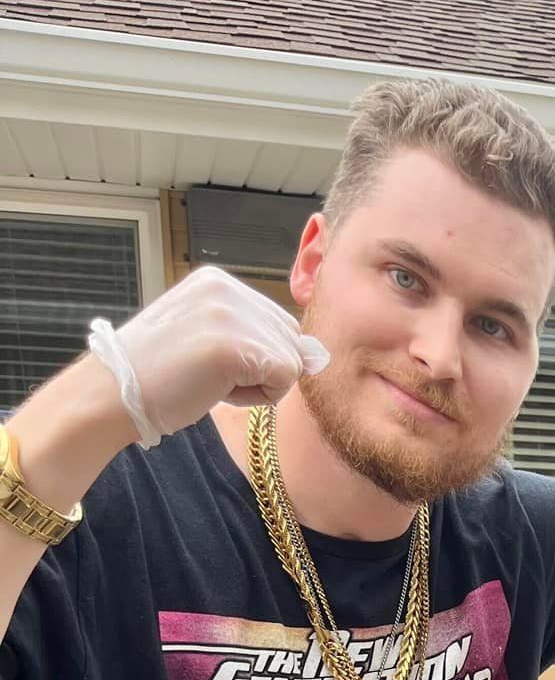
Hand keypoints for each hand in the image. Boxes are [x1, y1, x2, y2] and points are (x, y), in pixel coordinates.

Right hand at [94, 266, 328, 444]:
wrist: (114, 392)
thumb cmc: (160, 376)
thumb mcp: (208, 338)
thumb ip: (255, 337)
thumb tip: (316, 355)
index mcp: (218, 282)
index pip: (278, 323)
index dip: (256, 357)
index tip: (209, 362)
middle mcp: (227, 288)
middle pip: (291, 339)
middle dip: (262, 370)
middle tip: (209, 375)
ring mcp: (231, 313)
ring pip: (291, 361)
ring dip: (258, 386)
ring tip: (209, 380)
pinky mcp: (235, 345)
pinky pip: (285, 378)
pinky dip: (258, 397)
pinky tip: (216, 389)